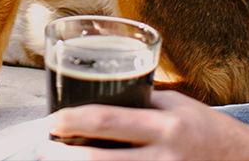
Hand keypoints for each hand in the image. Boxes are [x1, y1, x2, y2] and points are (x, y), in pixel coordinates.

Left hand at [39, 92, 248, 160]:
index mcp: (166, 126)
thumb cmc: (205, 128)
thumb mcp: (176, 105)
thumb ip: (142, 102)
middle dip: (66, 156)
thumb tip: (98, 94)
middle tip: (44, 147)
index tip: (51, 120)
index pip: (109, 121)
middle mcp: (166, 158)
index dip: (74, 121)